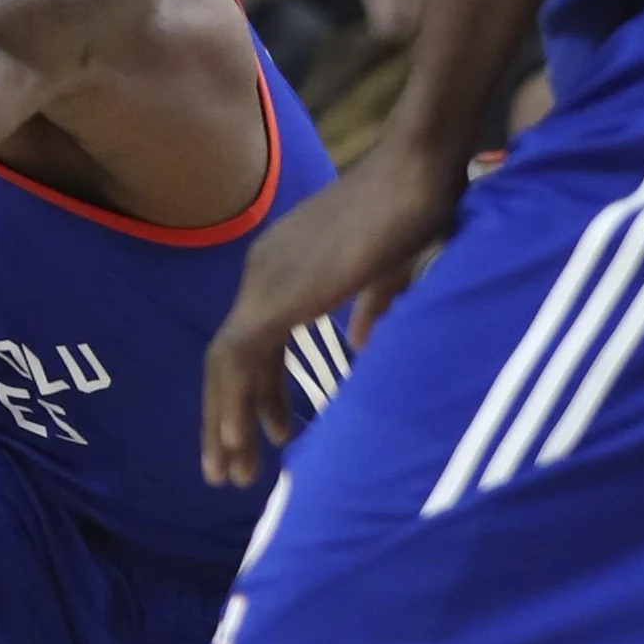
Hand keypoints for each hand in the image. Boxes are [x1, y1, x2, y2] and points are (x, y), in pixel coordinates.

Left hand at [201, 141, 465, 484]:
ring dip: (224, 423)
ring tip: (231, 474)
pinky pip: (239, 361)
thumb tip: (358, 345)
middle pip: (228, 360)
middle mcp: (261, 274)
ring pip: (224, 367)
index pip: (255, 343)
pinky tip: (242, 442)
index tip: (275, 433)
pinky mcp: (274, 297)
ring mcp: (262, 284)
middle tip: (231, 470)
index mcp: (282, 267)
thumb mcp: (388, 270)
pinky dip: (235, 403)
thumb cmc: (417, 208)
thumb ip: (370, 308)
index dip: (261, 392)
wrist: (419, 169)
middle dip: (228, 418)